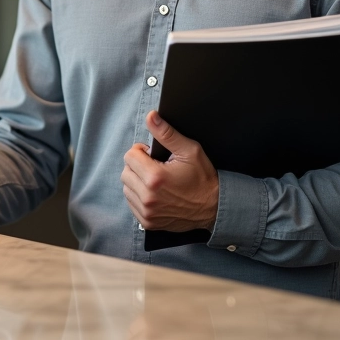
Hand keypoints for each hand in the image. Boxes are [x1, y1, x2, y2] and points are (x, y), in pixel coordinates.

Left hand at [120, 111, 218, 231]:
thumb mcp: (189, 151)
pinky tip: (155, 194)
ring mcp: (147, 212)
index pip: (129, 156)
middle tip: (155, 168)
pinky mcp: (147, 222)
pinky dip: (139, 197)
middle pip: (125, 172)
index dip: (141, 152)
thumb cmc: (203, 178)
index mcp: (155, 178)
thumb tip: (151, 117)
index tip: (153, 155)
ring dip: (136, 182)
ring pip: (126, 188)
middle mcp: (148, 197)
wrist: (214, 208)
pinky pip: (131, 204)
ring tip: (155, 181)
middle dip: (138, 166)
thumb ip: (167, 133)